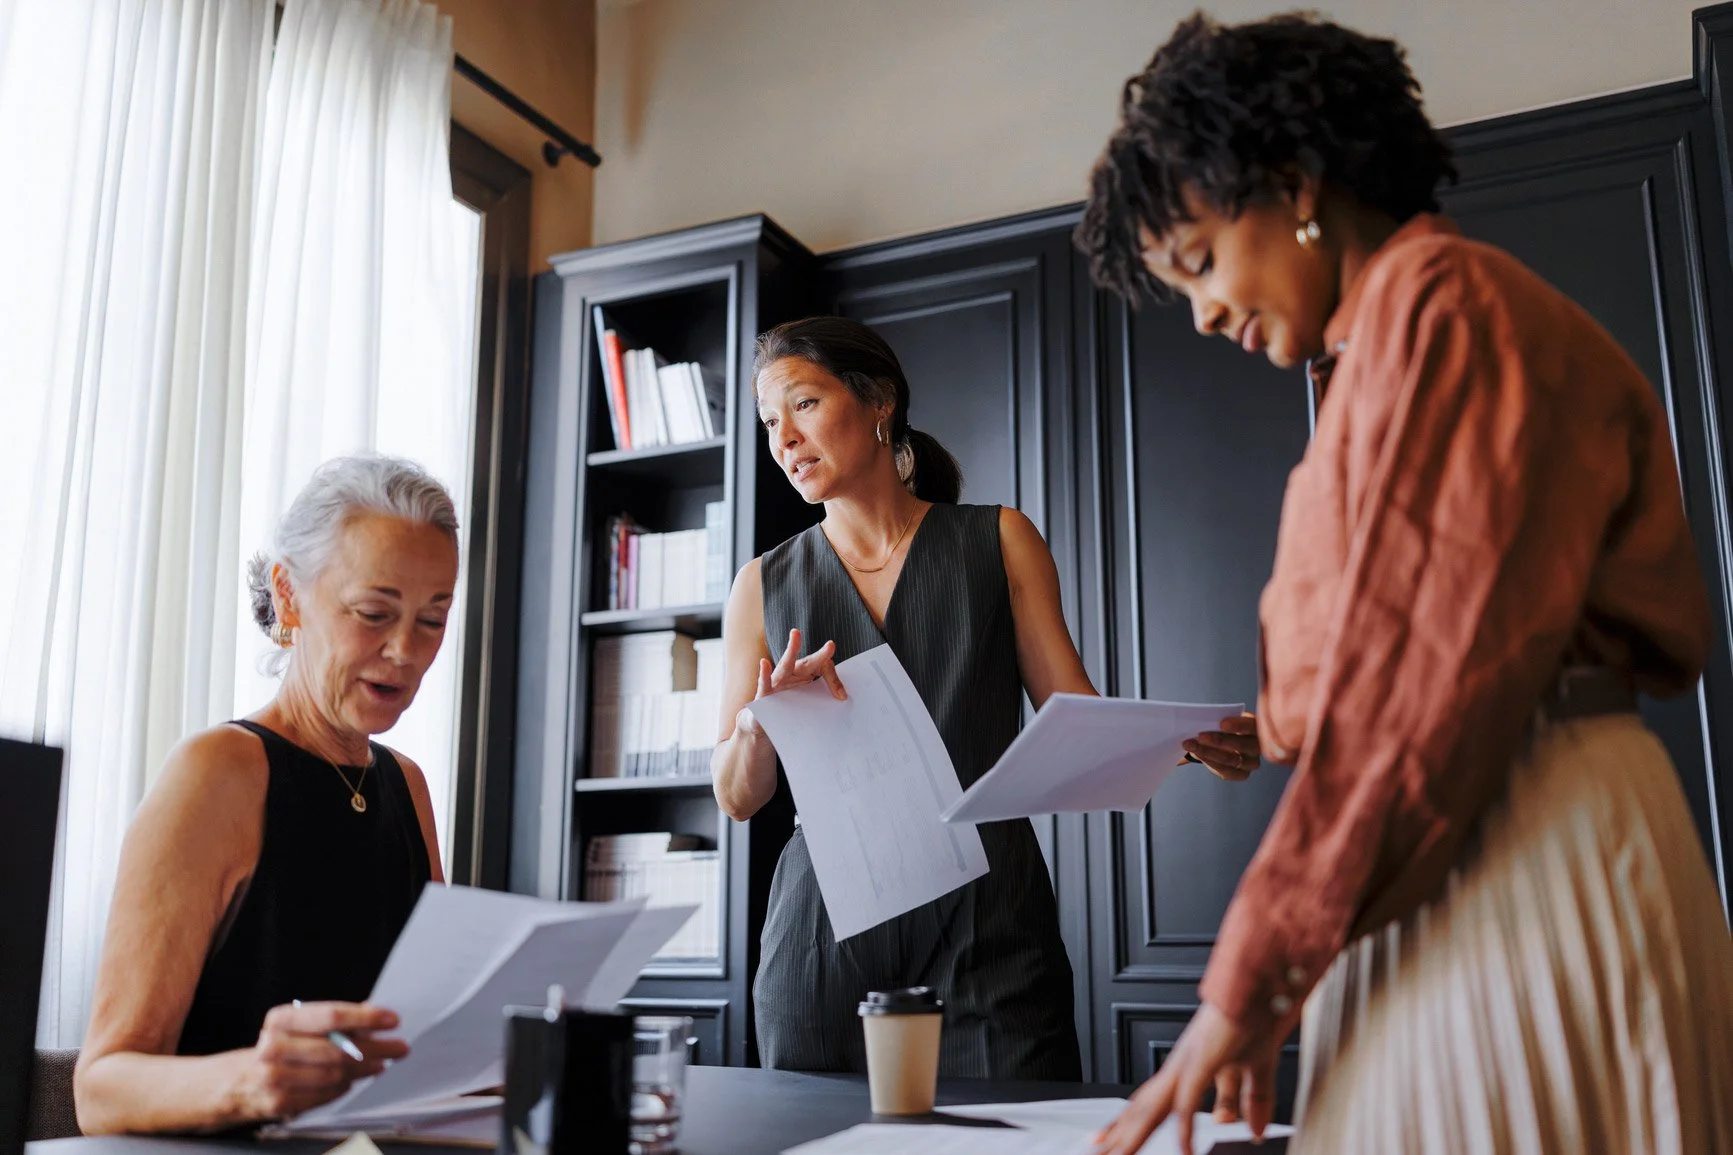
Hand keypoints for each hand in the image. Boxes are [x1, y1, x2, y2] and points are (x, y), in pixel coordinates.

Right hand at [233, 1001, 406, 1120]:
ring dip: (365, 1069)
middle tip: (398, 1047)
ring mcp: (275, 1078)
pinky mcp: (281, 1102)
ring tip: (381, 1063)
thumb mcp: (300, 1025)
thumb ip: (336, 1019)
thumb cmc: (278, 1046)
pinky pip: (326, 1094)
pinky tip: (353, 1079)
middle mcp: (274, 1047)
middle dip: (376, 1048)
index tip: (391, 1019)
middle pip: (338, 1049)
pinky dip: (345, 1086)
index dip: (366, 1017)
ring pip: (335, 1074)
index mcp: (280, 1020)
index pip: (331, 1016)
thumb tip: (373, 1013)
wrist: (239, 1081)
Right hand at [755, 628, 846, 703]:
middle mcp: (792, 674)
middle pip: (808, 662)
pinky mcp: (763, 694)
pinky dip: (765, 673)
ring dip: (791, 649)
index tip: (842, 695)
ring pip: (786, 664)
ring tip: (796, 633)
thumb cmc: (788, 707)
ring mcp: (777, 682)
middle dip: (819, 655)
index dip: (833, 680)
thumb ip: (825, 693)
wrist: (763, 722)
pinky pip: (764, 683)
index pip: (823, 669)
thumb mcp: (808, 701)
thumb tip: (843, 696)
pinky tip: (764, 663)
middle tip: (831, 646)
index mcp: (805, 674)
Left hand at [1093, 1003, 1277, 1154]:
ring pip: (1152, 1109)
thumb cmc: (1253, 1019)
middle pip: (1142, 1109)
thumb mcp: (1253, 1071)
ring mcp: (1186, 1065)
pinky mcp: (1201, 1062)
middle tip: (1096, 1152)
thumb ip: (1249, 1101)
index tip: (1105, 1141)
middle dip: (1119, 1135)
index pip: (1147, 1102)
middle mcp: (1177, 1067)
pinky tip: (1186, 1153)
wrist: (1259, 988)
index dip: (1126, 1122)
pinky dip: (1186, 1132)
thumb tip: (1255, 1131)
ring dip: (1134, 1137)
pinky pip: (1188, 1105)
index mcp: (1184, 1068)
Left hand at [1183, 712, 1260, 781]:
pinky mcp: (1241, 774)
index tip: (1222, 723)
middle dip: (1219, 740)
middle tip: (1200, 735)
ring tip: (1190, 744)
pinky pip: (1225, 770)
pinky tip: (1196, 753)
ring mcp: (1252, 762)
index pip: (1253, 726)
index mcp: (1258, 726)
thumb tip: (1200, 719)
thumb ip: (1218, 718)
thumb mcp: (1224, 717)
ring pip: (1230, 759)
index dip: (1239, 725)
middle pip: (1242, 745)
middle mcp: (1258, 746)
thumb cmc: (1223, 725)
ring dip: (1208, 751)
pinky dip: (1208, 761)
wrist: (1225, 741)